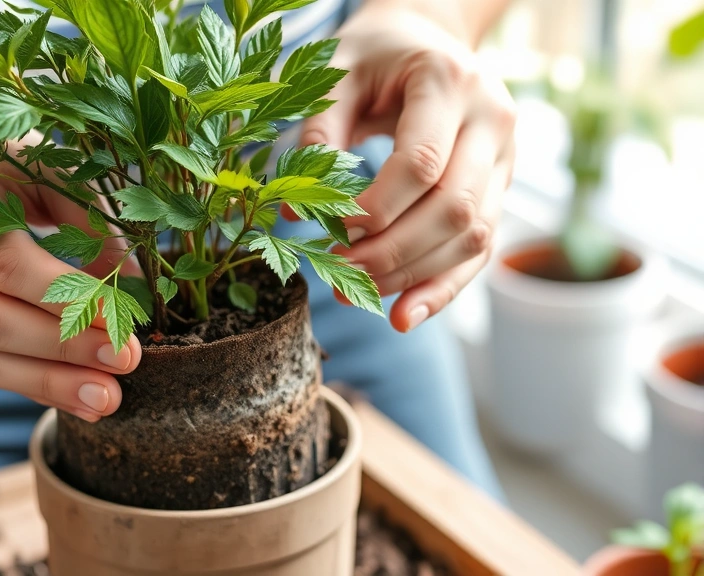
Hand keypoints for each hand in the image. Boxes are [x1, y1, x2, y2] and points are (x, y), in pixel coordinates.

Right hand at [0, 124, 140, 422]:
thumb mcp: (41, 164)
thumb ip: (88, 219)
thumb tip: (131, 289)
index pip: (9, 265)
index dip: (68, 300)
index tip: (123, 323)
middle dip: (64, 351)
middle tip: (126, 364)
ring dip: (46, 384)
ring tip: (105, 399)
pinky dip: (25, 381)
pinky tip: (70, 392)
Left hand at [291, 3, 516, 332]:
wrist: (425, 40)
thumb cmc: (372, 57)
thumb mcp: (335, 72)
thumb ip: (317, 132)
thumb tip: (292, 211)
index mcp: (450, 82)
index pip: (422, 163)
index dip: (376, 208)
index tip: (332, 228)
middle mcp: (493, 120)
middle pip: (453, 208)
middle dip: (392, 252)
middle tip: (337, 270)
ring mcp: (506, 158)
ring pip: (473, 236)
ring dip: (413, 275)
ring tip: (356, 291)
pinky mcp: (500, 189)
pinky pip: (480, 250)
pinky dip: (443, 288)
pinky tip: (404, 315)